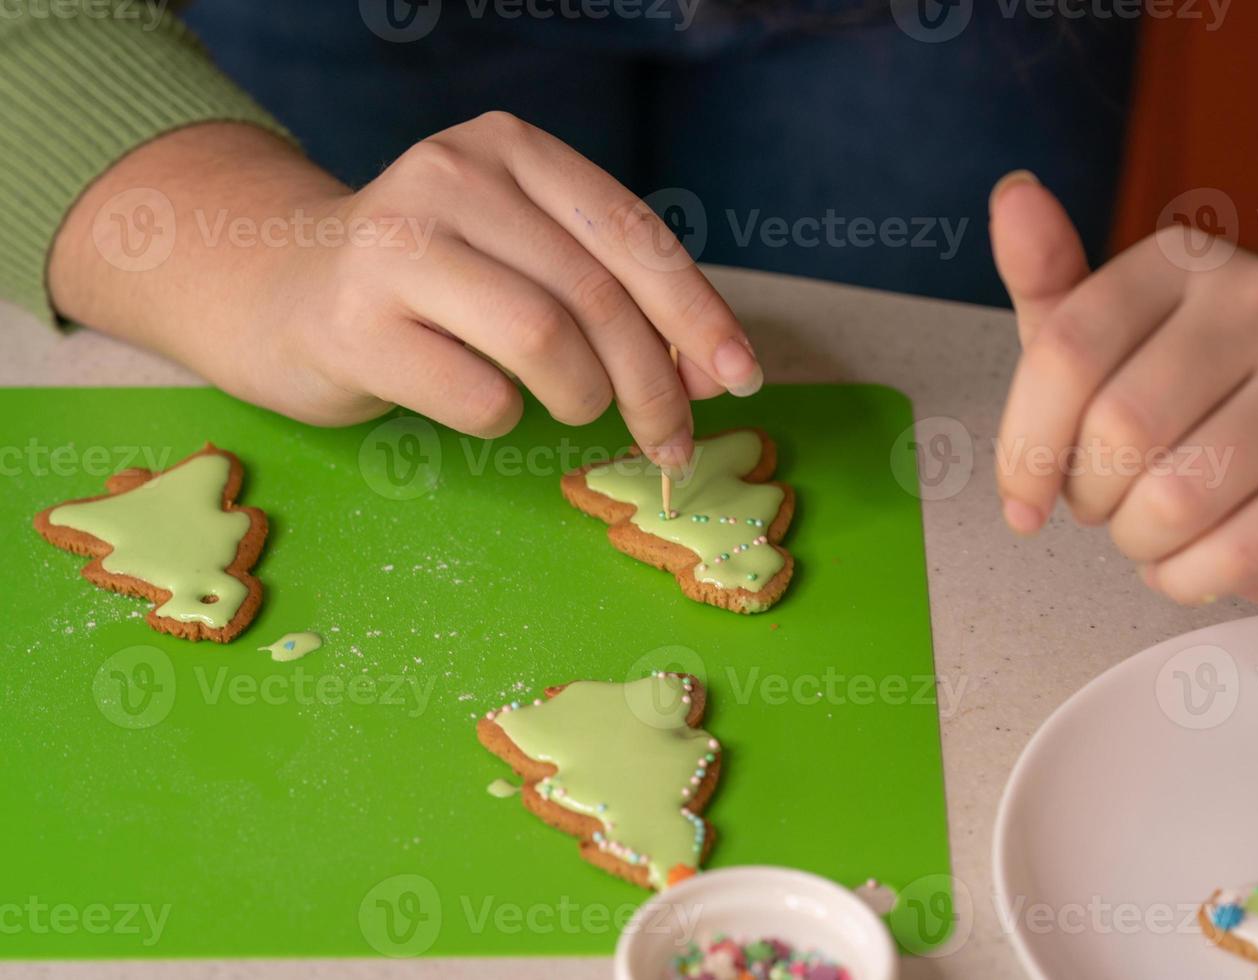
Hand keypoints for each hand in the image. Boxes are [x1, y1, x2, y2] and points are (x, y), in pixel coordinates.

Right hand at [51, 116, 763, 468]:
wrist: (276, 288)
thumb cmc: (428, 282)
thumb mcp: (523, 255)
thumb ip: (612, 294)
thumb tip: (711, 373)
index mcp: (511, 148)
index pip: (632, 234)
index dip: (697, 313)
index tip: (741, 378)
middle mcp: (452, 176)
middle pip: (595, 295)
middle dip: (653, 385)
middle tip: (672, 442)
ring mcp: (395, 245)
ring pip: (544, 340)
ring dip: (581, 398)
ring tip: (570, 407)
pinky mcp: (353, 323)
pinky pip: (478, 395)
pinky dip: (504, 418)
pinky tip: (481, 401)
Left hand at [988, 172, 1257, 607]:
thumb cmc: (1194, 396)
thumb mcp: (1105, 336)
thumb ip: (1048, 280)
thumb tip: (1013, 193)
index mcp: (1184, 260)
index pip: (1067, 351)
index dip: (1024, 447)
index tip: (1020, 498)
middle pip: (1118, 429)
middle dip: (1087, 496)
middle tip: (1104, 503)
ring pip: (1174, 498)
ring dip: (1137, 541)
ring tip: (1150, 528)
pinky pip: (1236, 551)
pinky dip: (1189, 577)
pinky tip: (1192, 561)